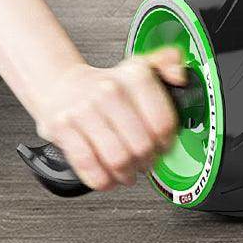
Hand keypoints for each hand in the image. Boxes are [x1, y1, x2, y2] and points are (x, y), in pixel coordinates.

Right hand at [34, 47, 186, 191]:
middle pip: (142, 146)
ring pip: (117, 159)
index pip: (163, 122)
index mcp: (134, 75)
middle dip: (147, 161)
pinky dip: (102, 178)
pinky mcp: (63, 127)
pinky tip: (107, 174)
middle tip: (144, 161)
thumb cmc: (107, 85)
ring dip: (126, 173)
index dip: (167, 142)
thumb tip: (179, 75)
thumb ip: (168, 64)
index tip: (163, 145)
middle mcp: (109, 90)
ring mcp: (84, 109)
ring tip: (127, 170)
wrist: (64, 86)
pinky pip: (89, 166)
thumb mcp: (140, 67)